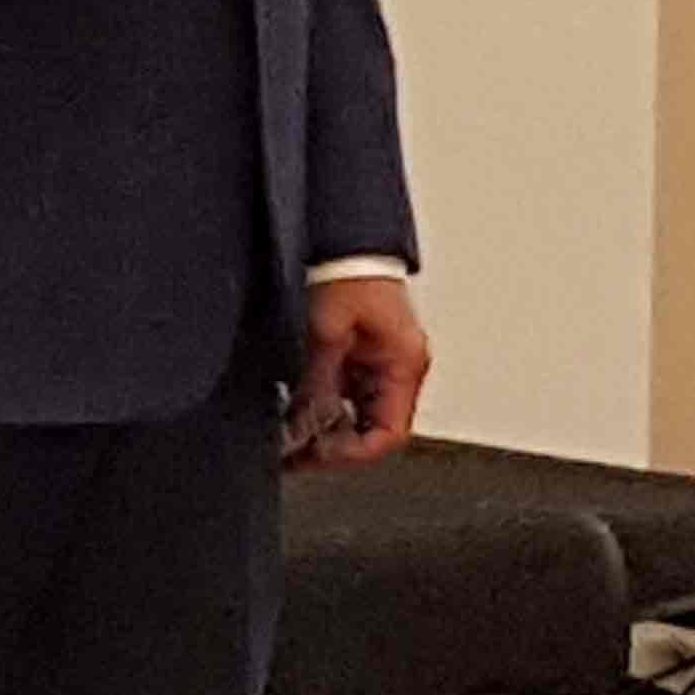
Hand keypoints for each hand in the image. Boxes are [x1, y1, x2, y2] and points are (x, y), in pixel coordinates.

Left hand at [288, 275, 428, 467]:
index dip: (353, 452)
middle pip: (373, 428)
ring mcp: (383, 360)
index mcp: (404, 363)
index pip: (389, 433)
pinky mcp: (366, 352)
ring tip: (290, 432)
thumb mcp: (327, 334)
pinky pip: (348, 392)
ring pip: (358, 414)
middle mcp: (400, 366)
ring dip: (327, 425)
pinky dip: (325, 404)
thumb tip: (302, 428)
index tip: (317, 454)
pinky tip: (298, 406)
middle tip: (294, 452)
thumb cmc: (348, 273)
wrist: (344, 241)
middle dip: (334, 443)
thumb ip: (318, 386)